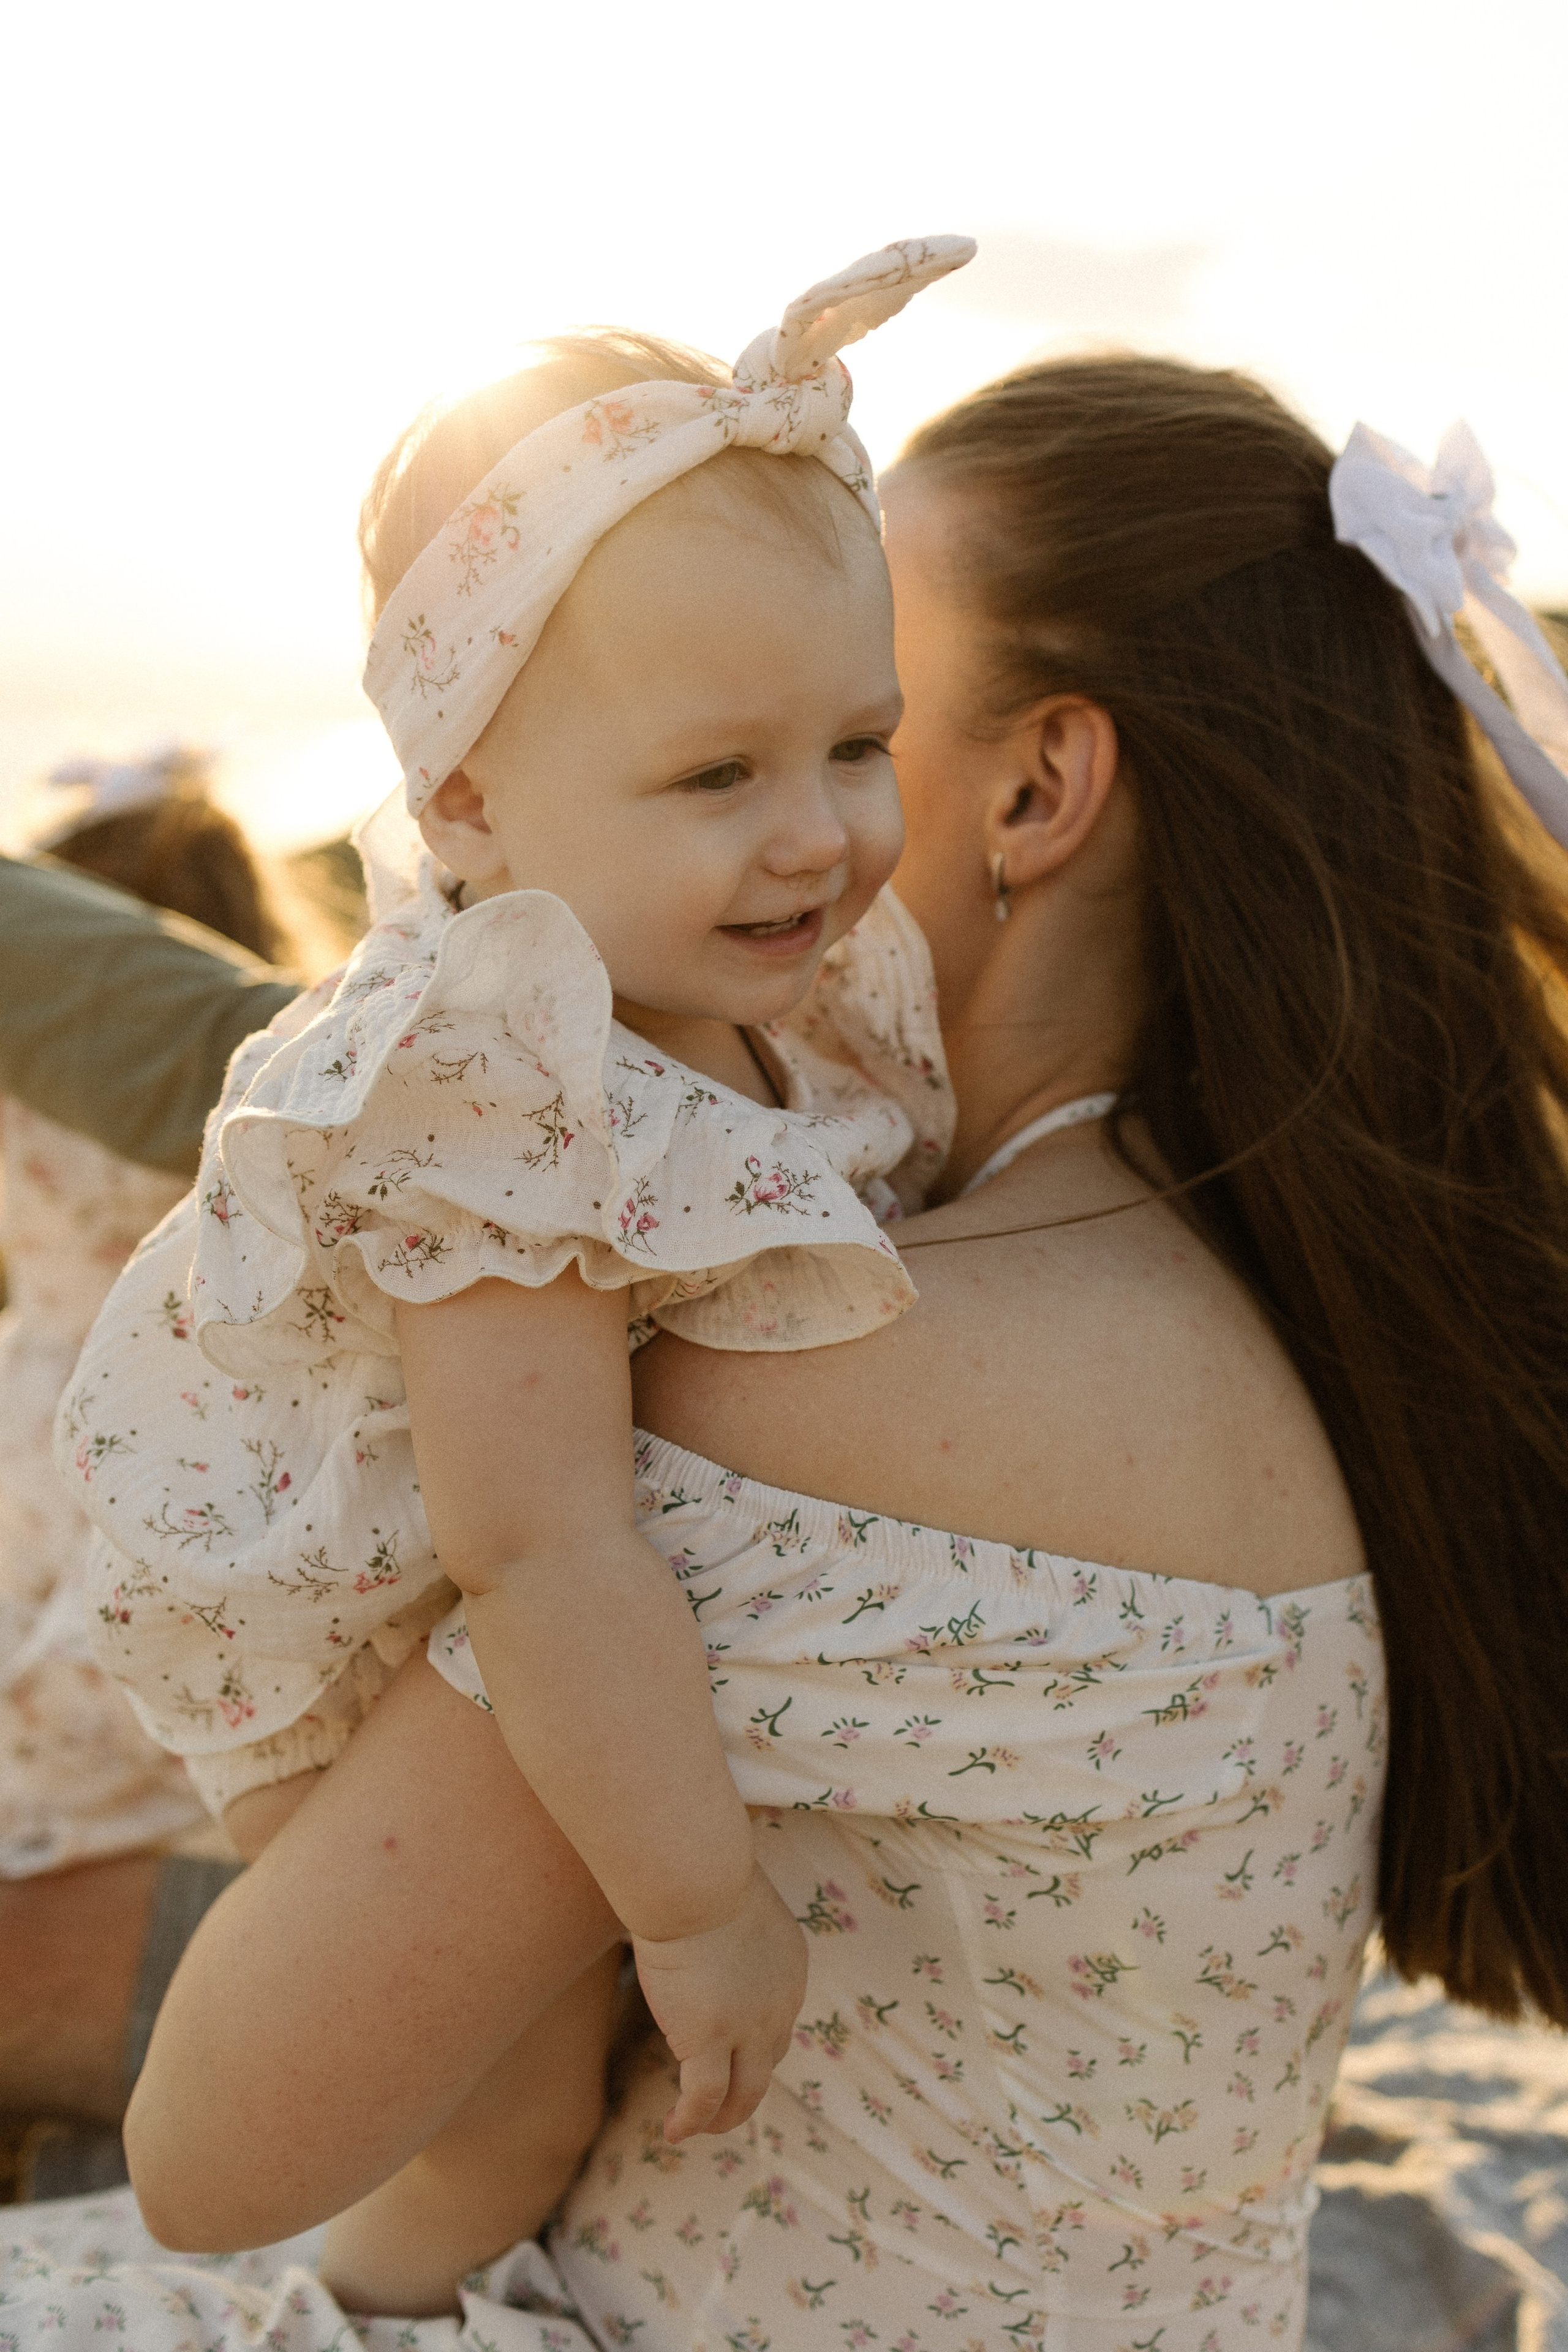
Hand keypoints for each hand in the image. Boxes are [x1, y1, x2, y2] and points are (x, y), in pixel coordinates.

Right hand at [630, 1860, 807, 2142]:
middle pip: (768, 2061)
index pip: (778, 2021)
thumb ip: (727, 1923)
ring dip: (724, 2116)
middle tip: (721, 2105)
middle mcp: (779, 2005)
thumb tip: (703, 1916)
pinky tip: (674, 2130)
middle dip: (745, 2087)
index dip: (755, 2043)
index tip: (730, 2052)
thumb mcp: (729, 1900)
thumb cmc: (701, 1872)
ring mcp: (747, 2028)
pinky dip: (692, 2119)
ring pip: (744, 2093)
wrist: (696, 1879)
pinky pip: (704, 2097)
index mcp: (789, 1968)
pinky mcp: (708, 2041)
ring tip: (699, 2127)